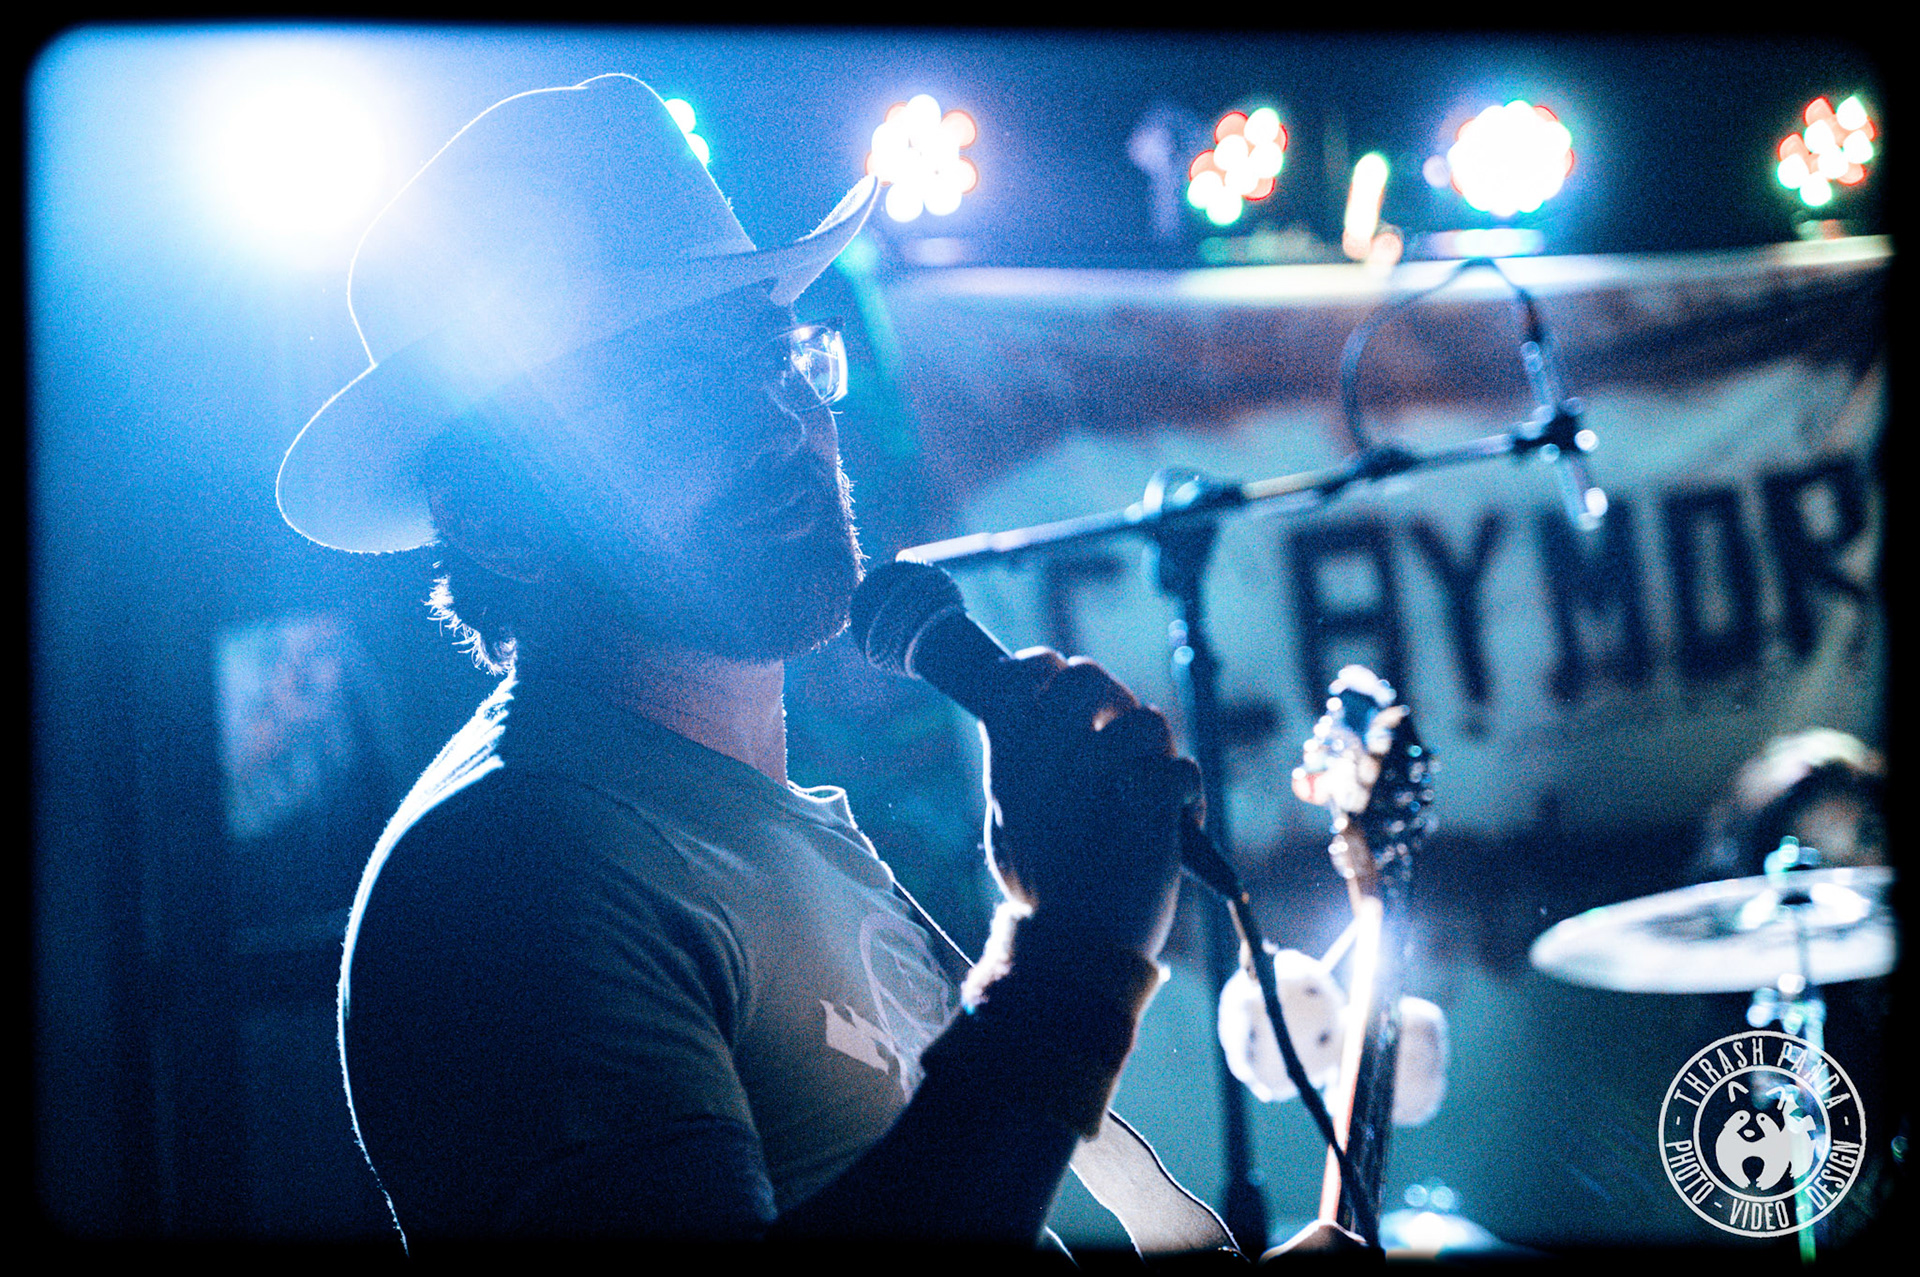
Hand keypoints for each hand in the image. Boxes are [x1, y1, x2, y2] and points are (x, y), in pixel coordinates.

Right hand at [978, 649, 1196, 960]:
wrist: (1073, 950)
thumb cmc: (1042, 890)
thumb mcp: (1008, 822)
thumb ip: (1016, 766)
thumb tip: (1023, 717)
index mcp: (1016, 758)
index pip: (1025, 672)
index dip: (1044, 667)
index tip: (1051, 684)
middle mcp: (1058, 757)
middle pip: (1089, 678)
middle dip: (1110, 698)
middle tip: (1113, 736)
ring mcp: (1105, 777)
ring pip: (1146, 720)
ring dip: (1154, 753)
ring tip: (1144, 791)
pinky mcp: (1152, 806)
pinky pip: (1180, 767)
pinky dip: (1183, 793)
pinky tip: (1173, 820)